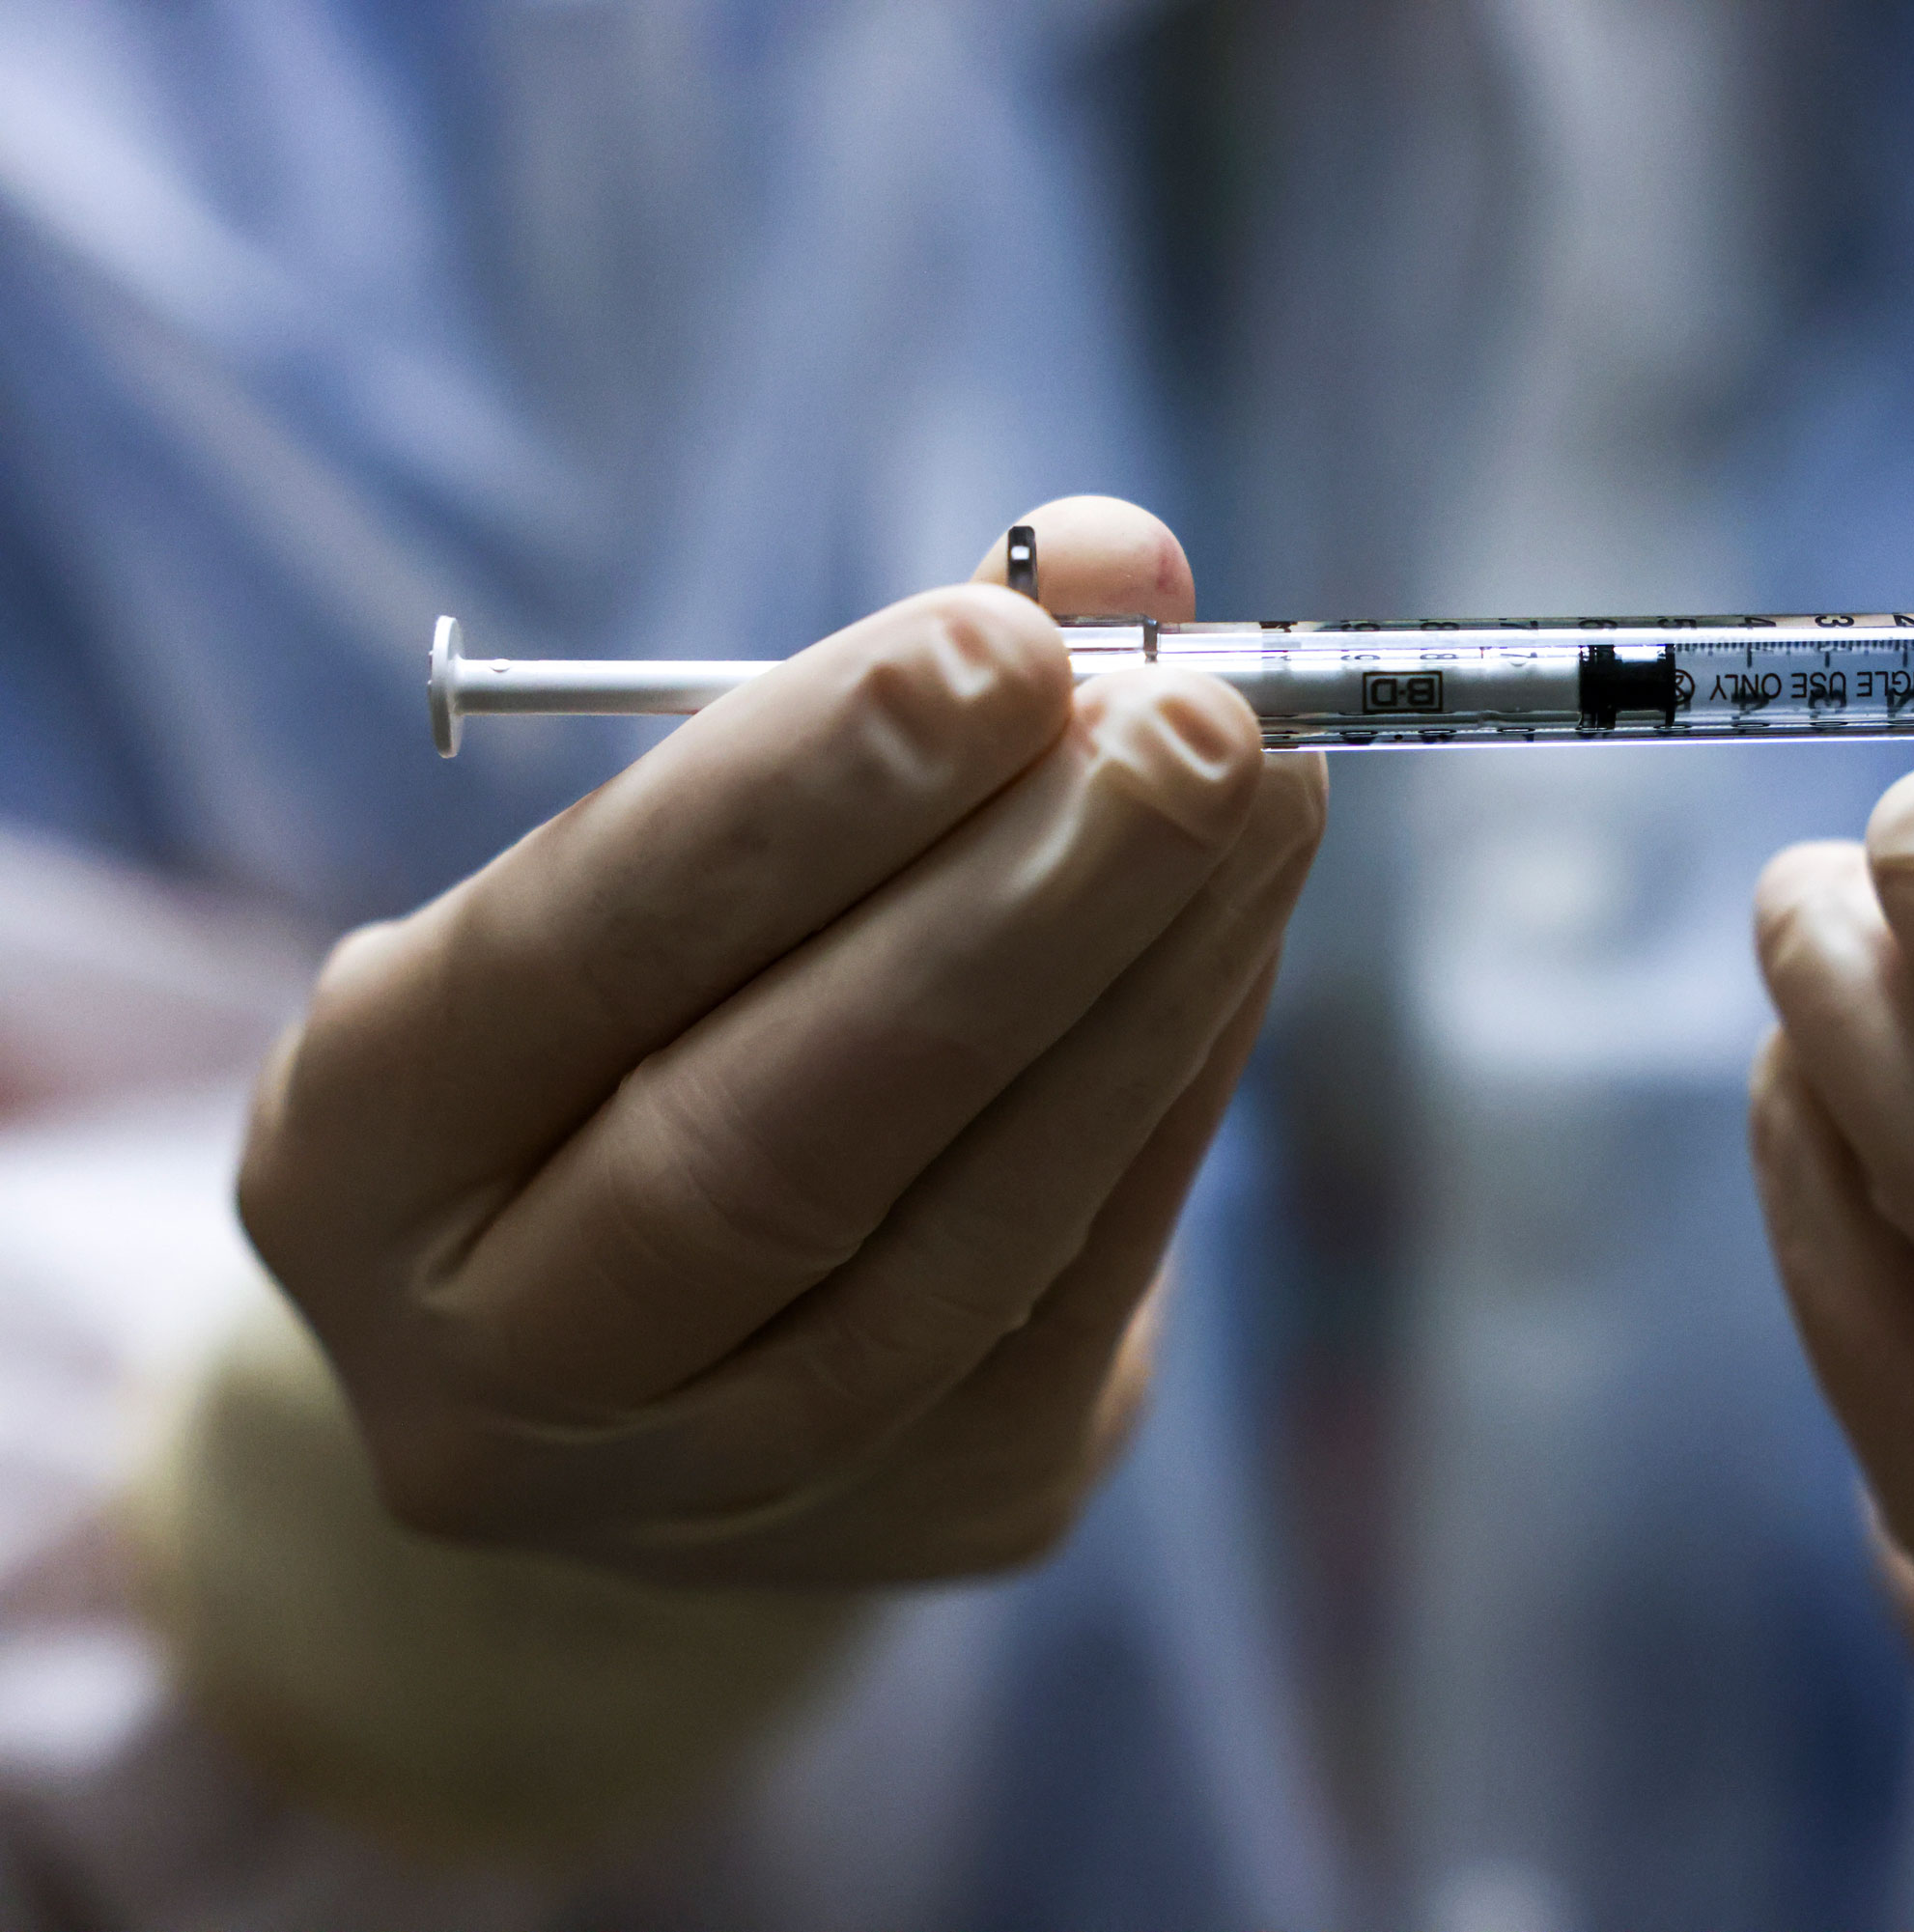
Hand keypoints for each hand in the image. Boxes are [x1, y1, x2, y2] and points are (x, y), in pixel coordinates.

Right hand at [238, 496, 1323, 1586]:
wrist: (648, 1365)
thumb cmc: (641, 1038)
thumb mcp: (667, 875)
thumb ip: (871, 709)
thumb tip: (1123, 562)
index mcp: (356, 1160)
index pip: (575, 958)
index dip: (799, 799)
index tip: (1000, 641)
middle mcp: (499, 1369)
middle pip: (769, 1144)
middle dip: (1010, 913)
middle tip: (1192, 721)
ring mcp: (721, 1485)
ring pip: (964, 1237)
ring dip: (1146, 987)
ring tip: (1264, 793)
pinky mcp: (942, 1508)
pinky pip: (1086, 1279)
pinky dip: (1180, 1080)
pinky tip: (1243, 928)